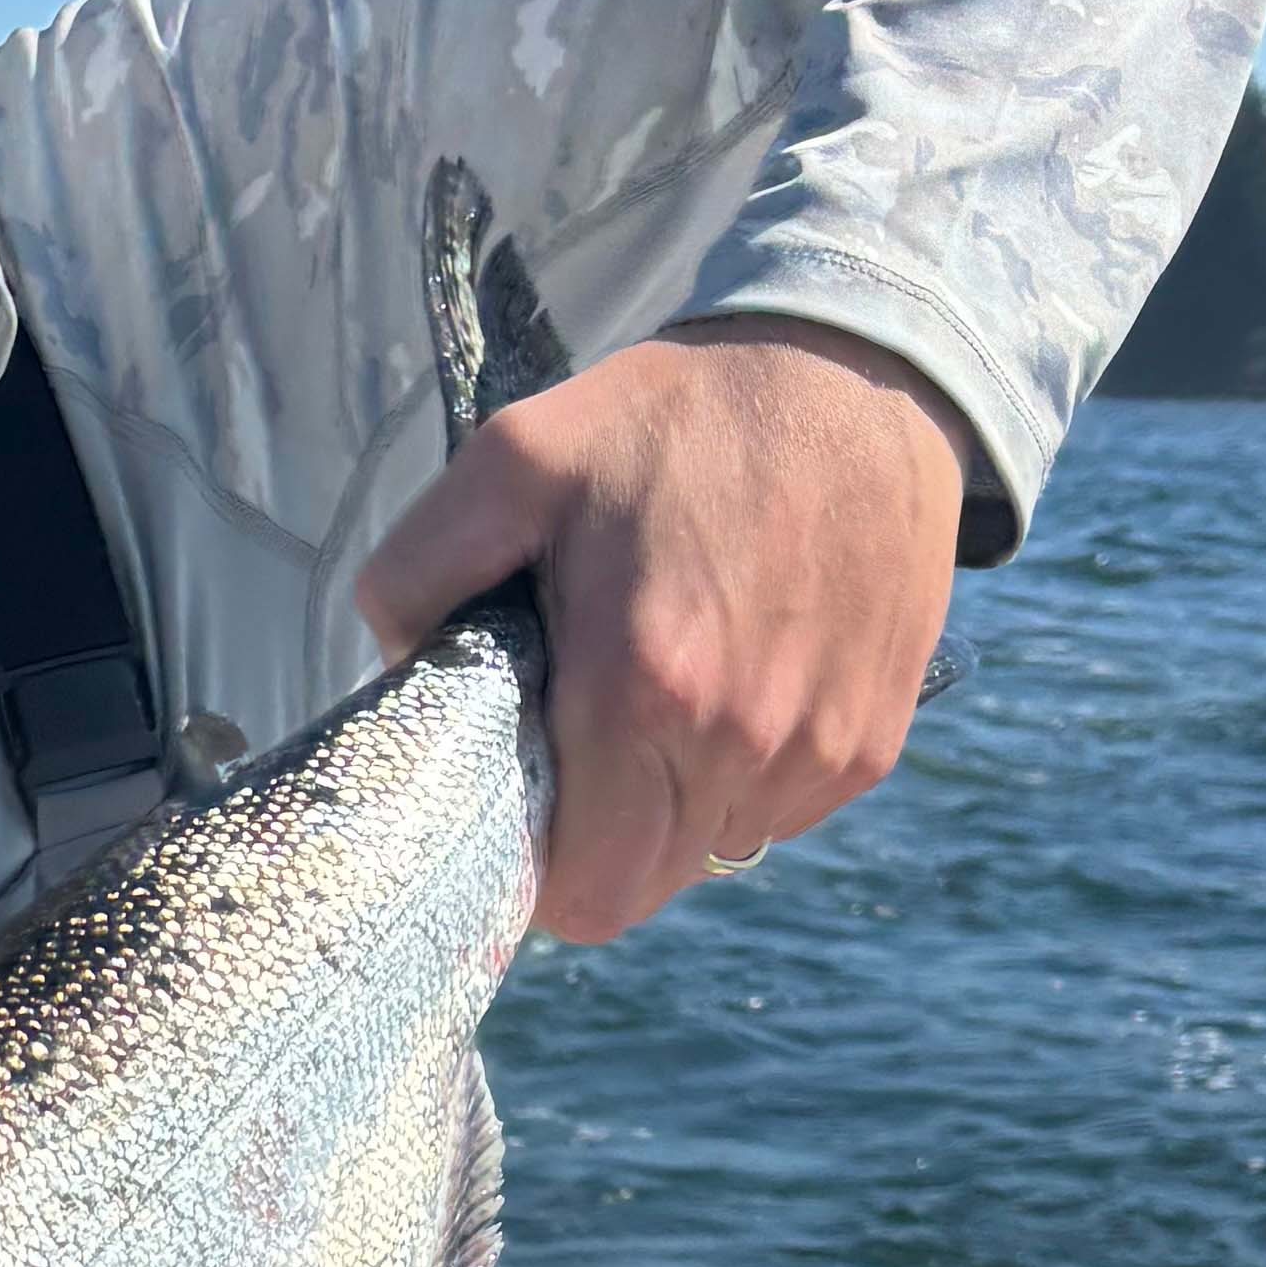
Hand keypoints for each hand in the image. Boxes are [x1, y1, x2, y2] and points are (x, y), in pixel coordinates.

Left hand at [353, 315, 970, 944]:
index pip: (584, 894)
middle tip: (581, 751)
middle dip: (599, 845)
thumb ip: (419, 568)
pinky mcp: (871, 742)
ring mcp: (818, 750)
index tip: (526, 811)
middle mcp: (741, 741)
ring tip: (665, 696)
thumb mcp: (515, 458)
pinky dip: (746, 776)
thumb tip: (394, 665)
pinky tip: (737, 679)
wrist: (856, 373)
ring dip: (675, 808)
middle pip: (645, 889)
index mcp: (643, 689)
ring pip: (715, 852)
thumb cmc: (677, 418)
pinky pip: (782, 812)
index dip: (541, 873)